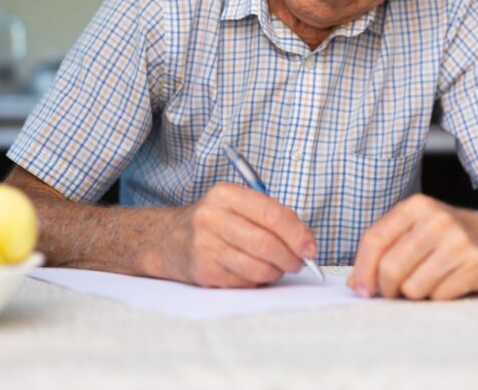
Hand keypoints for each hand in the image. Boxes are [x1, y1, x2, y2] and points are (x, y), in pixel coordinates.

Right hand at [166, 183, 317, 287]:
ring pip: (258, 267)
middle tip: (299, 262)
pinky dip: (258, 281)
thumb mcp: (238, 206)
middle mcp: (212, 218)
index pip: (271, 214)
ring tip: (278, 268)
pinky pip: (245, 282)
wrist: (167, 240)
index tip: (310, 248)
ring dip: (277, 272)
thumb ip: (272, 217)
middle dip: (291, 258)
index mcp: (226, 194)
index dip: (297, 234)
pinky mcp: (203, 272)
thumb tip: (307, 242)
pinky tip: (255, 273)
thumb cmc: (215, 222)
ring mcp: (205, 246)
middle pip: (266, 244)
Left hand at [348, 194, 477, 300]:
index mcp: (417, 206)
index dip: (362, 269)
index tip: (361, 289)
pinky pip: (439, 296)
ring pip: (414, 288)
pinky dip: (438, 296)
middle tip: (395, 290)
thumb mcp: (414, 229)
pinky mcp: (477, 265)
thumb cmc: (446, 236)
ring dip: (415, 293)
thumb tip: (355, 284)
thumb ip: (383, 251)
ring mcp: (459, 242)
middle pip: (391, 268)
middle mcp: (438, 220)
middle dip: (388, 288)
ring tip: (428, 279)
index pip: (375, 239)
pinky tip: (448, 281)